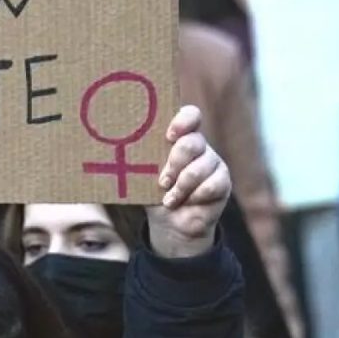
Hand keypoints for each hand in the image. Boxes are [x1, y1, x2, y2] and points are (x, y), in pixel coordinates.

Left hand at [146, 106, 230, 258]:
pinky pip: (211, 185)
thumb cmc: (154, 192)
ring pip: (201, 167)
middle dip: (174, 164)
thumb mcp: (142, 174)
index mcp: (179, 136)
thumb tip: (115, 148)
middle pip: (192, 142)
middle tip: (163, 181)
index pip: (190, 115)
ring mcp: (213, 161)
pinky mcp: (223, 180)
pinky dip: (194, 197)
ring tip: (169, 199)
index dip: (182, 121)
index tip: (169, 136)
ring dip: (181, 187)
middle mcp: (198, 145)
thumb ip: (138, 159)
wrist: (171, 222)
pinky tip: (185, 202)